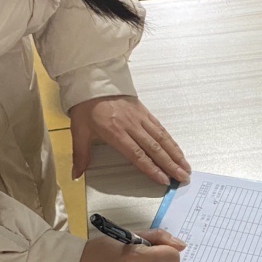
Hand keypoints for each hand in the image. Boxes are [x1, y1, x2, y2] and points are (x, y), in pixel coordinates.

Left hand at [70, 95, 190, 184]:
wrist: (93, 81)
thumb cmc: (85, 107)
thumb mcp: (78, 131)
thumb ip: (80, 155)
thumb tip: (76, 175)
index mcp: (115, 132)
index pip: (137, 154)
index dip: (151, 169)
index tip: (164, 180)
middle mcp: (131, 126)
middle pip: (154, 148)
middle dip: (170, 165)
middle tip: (183, 178)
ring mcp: (140, 118)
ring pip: (161, 138)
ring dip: (175, 154)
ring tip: (186, 167)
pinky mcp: (144, 112)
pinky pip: (160, 128)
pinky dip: (170, 141)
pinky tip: (177, 150)